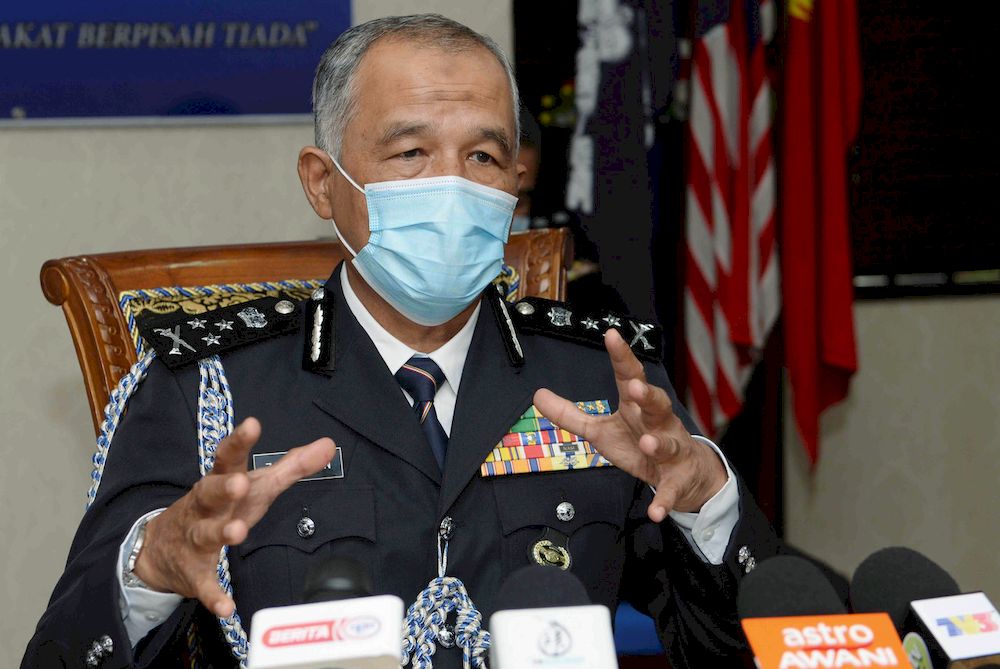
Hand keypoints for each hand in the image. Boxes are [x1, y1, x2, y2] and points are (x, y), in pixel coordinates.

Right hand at [133, 417, 336, 616]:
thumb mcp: (256, 485)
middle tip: (240, 483)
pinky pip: (204, 585)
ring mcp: (196, 538)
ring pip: (206, 534)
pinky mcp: (195, 573)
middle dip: (224, 487)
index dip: (239, 441)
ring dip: (222, 533)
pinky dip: (214, 596)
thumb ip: (292, 465)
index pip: (229, 457)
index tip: (251, 424)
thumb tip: (329, 444)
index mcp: (222, 481)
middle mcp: (206, 506)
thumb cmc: (222, 506)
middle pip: (210, 492)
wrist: (160, 547)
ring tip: (238, 532)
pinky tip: (227, 607)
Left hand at [533, 329, 726, 521]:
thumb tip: (538, 394)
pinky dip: (664, 501)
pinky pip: (672, 491)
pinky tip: (655, 511)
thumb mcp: (602, 430)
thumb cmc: (641, 444)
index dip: (621, 356)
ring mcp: (670, 451)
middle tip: (635, 387)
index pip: (630, 376)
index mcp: (638, 409)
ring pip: (667, 443)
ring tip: (647, 444)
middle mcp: (658, 424)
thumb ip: (571, 414)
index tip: (612, 335)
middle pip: (657, 404)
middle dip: (647, 396)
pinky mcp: (676, 481)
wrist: (687, 476)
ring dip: (658, 444)